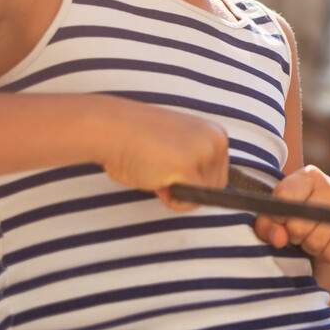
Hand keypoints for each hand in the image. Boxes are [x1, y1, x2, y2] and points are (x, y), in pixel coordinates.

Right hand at [94, 98, 228, 207]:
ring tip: (156, 172)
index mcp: (215, 133)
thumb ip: (196, 165)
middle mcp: (215, 140)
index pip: (218, 174)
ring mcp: (204, 153)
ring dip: (178, 194)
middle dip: (187, 188)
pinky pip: (189, 201)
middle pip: (215, 187)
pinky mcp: (188, 168)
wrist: (110, 129)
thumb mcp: (178, 148)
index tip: (170, 166)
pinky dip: (171, 201)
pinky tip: (156, 182)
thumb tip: (203, 194)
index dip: (193, 180)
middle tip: (160, 171)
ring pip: (203, 196)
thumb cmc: (136, 139)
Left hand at [254, 165, 329, 287]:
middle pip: (299, 223)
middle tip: (297, 233)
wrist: (323, 235)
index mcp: (308, 177)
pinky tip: (326, 247)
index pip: (285, 197)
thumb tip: (279, 238)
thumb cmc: (294, 221)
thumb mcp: (273, 219)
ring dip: (309, 247)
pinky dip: (326, 256)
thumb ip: (268, 226)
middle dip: (293, 235)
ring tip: (311, 239)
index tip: (278, 223)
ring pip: (316, 241)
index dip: (276, 217)